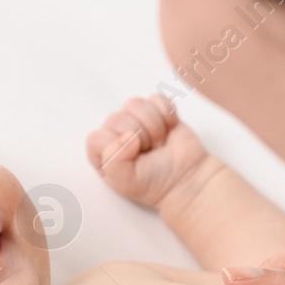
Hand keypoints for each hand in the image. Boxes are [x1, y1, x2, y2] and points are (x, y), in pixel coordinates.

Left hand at [86, 94, 210, 209]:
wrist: (186, 180)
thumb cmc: (154, 184)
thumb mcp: (126, 183)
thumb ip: (114, 162)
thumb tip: (127, 136)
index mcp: (102, 152)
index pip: (97, 138)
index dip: (117, 146)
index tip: (134, 158)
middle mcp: (116, 133)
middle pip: (118, 118)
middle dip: (140, 138)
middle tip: (150, 153)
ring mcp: (136, 120)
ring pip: (136, 105)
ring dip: (154, 126)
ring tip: (159, 143)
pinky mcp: (156, 111)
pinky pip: (157, 99)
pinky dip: (167, 115)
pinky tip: (169, 131)